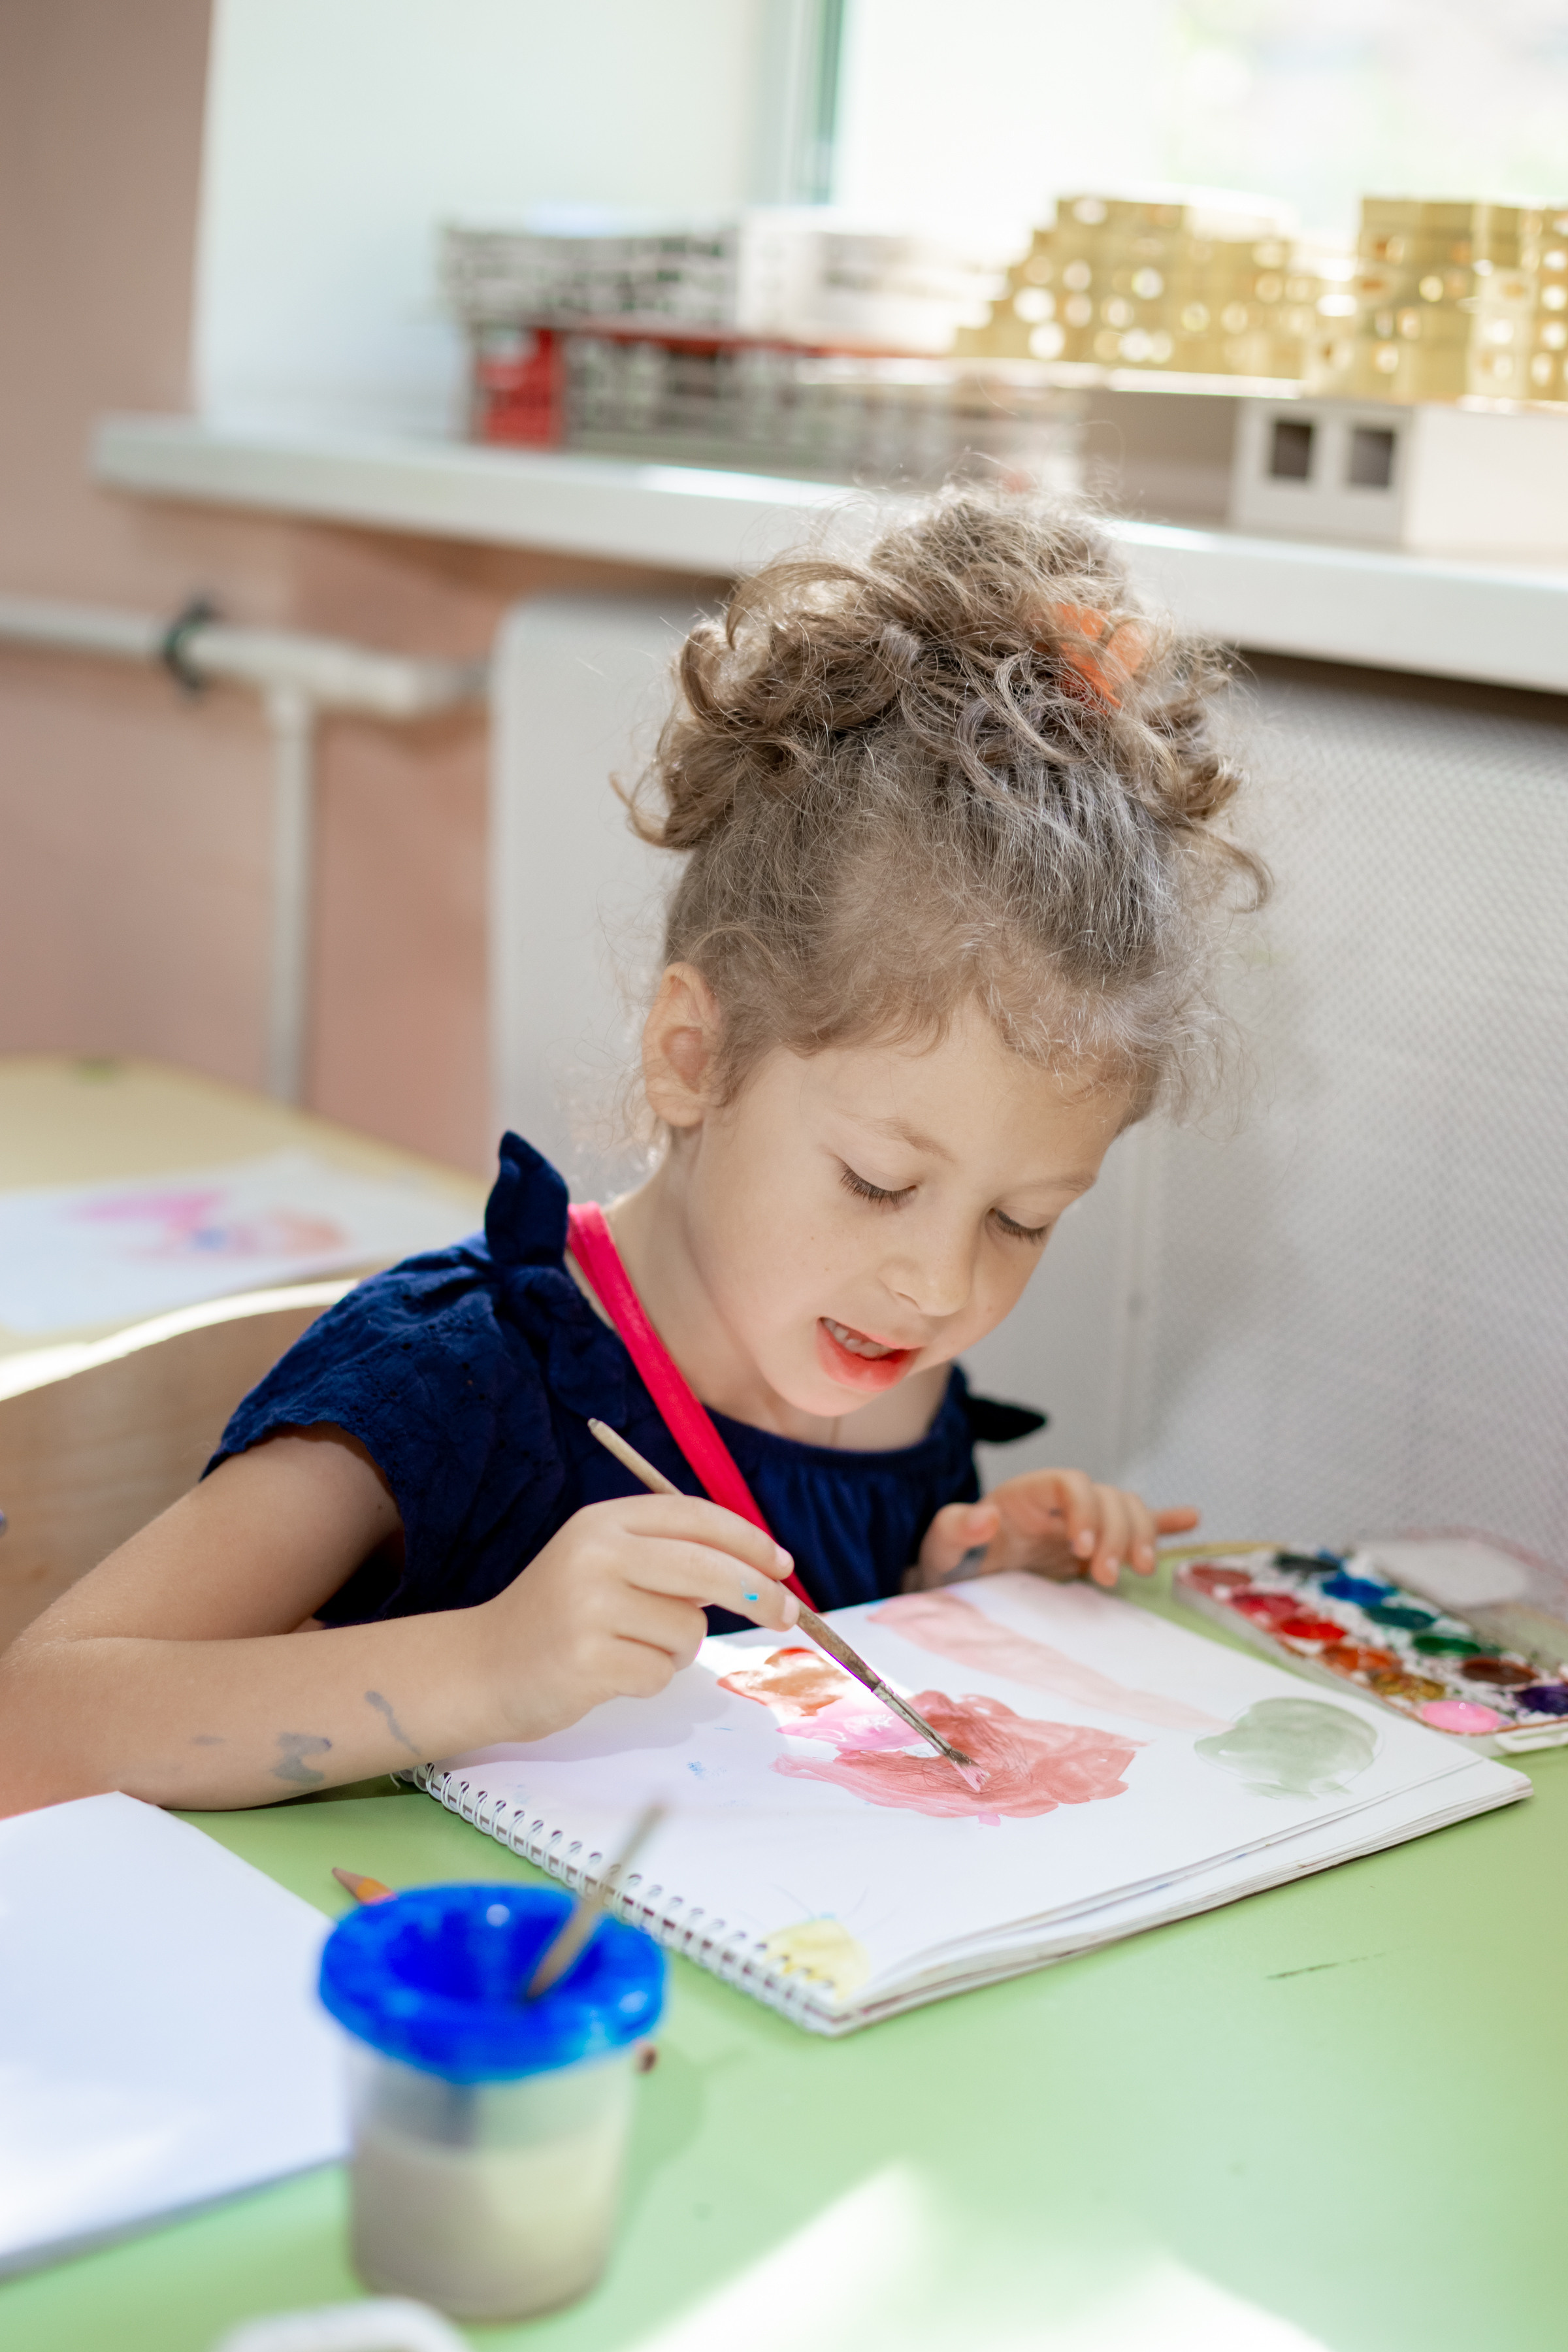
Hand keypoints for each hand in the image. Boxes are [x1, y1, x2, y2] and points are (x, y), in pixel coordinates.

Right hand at [483, 1495, 798, 1741]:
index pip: (695, 1516)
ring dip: (677, 1648)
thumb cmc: (560, 1615)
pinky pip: (660, 1672)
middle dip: (758, 1594)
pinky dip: (649, 1678)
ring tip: (630, 1646)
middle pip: (708, 1569)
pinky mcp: (586, 1661)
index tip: (783, 1565)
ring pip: (687, 1630)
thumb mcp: (604, 1561)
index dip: (749, 1540)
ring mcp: (588, 1608)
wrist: (483, 1665)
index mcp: (603, 1521)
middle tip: (787, 1615)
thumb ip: (668, 1555)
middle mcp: (596, 1555)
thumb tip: (759, 1571)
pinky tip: (610, 1671)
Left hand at [914, 1470, 1198, 1591]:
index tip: (1082, 1550)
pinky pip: (1136, 1526)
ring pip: (1127, 1509)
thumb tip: (986, 1516)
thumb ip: (955, 1529)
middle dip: (1117, 1533)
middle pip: (1106, 1497)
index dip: (1084, 1510)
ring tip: (1142, 1570)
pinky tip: (1191, 1520)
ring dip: (1143, 1534)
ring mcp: (1081, 1523)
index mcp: (1025, 1495)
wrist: (960, 1579)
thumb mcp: (941, 1546)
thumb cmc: (950, 1559)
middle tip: (1106, 1577)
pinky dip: (1164, 1522)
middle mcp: (1059, 1504)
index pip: (1068, 1483)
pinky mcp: (1095, 1546)